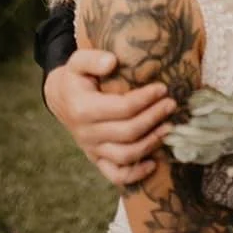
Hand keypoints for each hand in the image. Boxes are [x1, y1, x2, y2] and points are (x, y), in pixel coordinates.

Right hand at [43, 48, 176, 187]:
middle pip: (128, 132)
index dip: (145, 99)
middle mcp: (87, 134)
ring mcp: (92, 149)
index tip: (163, 88)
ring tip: (169, 127)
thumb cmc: (75, 77)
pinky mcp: (96, 159)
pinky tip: (153, 163)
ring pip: (126, 155)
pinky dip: (136, 174)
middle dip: (154, 118)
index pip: (122, 108)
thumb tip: (112, 62)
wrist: (61, 98)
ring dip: (151, 142)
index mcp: (83, 109)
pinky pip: (116, 174)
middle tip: (171, 104)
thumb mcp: (77, 61)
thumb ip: (92, 58)